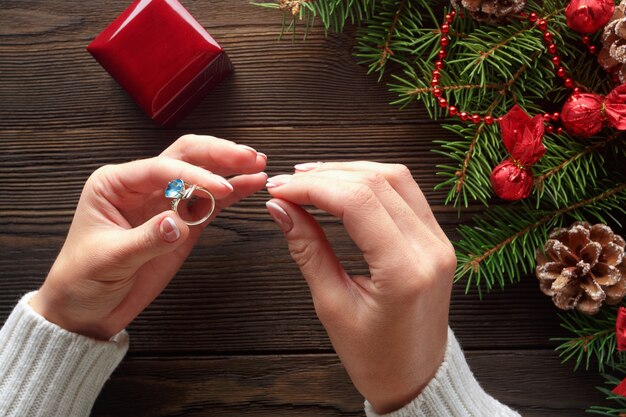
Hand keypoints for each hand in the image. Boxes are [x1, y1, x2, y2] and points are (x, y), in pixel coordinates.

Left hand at [30, 135, 266, 339]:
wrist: (86, 310)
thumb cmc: (83, 279)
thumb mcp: (110, 259)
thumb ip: (146, 239)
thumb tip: (179, 223)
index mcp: (115, 184)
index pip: (161, 169)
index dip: (194, 176)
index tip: (220, 188)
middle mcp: (141, 186)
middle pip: (185, 157)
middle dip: (218, 155)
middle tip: (247, 157)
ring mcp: (165, 203)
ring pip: (202, 174)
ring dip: (230, 168)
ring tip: (257, 164)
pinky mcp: (183, 223)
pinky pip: (210, 202)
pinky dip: (232, 193)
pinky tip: (251, 183)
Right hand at [265, 162, 454, 413]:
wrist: (415, 377)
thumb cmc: (375, 356)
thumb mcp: (332, 306)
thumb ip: (308, 250)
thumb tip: (280, 209)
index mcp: (405, 271)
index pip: (357, 202)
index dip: (313, 187)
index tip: (279, 190)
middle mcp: (430, 248)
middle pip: (377, 182)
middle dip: (325, 175)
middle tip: (286, 183)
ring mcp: (439, 241)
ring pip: (394, 178)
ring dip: (348, 170)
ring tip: (309, 178)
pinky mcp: (437, 239)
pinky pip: (405, 192)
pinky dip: (370, 181)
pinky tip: (342, 184)